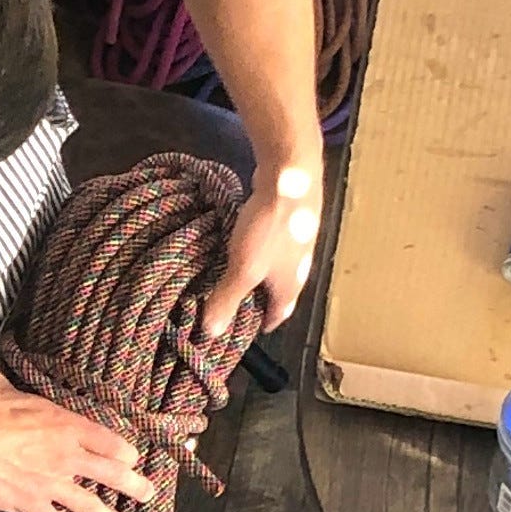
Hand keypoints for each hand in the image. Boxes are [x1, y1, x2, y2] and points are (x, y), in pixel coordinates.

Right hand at [0, 366, 156, 511]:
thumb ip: (2, 375)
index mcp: (66, 424)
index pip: (111, 440)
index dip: (125, 451)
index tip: (131, 457)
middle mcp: (67, 456)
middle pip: (113, 474)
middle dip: (134, 486)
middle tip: (146, 493)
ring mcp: (51, 483)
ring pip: (92, 505)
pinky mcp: (31, 504)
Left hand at [200, 154, 322, 338]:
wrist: (290, 178)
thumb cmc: (269, 230)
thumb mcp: (244, 269)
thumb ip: (228, 299)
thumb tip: (212, 333)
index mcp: (291, 287)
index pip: (277, 317)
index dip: (258, 325)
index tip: (236, 328)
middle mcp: (298, 270)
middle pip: (276, 294)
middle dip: (254, 299)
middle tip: (227, 301)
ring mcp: (295, 244)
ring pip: (272, 269)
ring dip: (254, 274)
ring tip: (227, 273)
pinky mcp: (288, 222)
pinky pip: (269, 246)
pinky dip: (254, 250)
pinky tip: (237, 244)